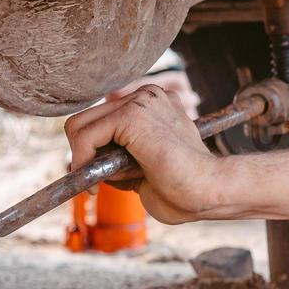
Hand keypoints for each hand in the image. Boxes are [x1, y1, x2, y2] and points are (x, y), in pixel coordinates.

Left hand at [63, 84, 288, 224]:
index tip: (99, 176)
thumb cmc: (182, 190)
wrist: (209, 193)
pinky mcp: (133, 114)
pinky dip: (82, 160)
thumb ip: (116, 156)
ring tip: (107, 182)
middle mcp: (148, 95)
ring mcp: (142, 100)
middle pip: (86, 119)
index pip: (102, 118)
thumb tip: (82, 159)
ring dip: (84, 159)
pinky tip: (100, 180)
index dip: (93, 149)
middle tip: (95, 183)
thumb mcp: (141, 166)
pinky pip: (85, 135)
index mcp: (154, 104)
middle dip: (83, 154)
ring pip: (80, 125)